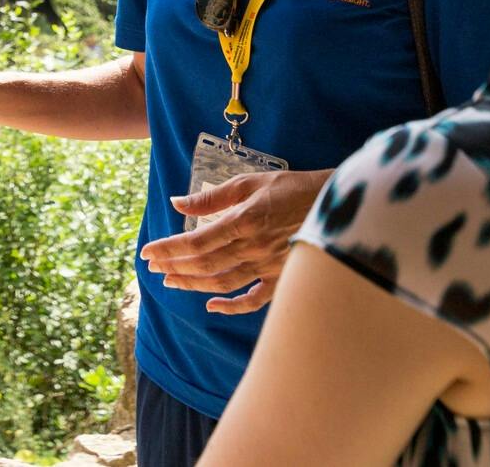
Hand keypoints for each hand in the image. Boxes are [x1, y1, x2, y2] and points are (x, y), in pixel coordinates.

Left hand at [136, 168, 332, 314]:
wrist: (342, 206)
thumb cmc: (295, 187)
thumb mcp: (252, 182)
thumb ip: (213, 196)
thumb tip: (177, 202)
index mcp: (244, 222)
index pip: (195, 241)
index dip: (168, 249)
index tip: (147, 252)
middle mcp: (254, 249)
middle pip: (203, 265)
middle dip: (174, 266)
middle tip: (153, 268)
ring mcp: (269, 268)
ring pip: (222, 283)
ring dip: (192, 284)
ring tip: (170, 281)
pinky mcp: (283, 280)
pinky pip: (253, 301)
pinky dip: (231, 306)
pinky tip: (211, 305)